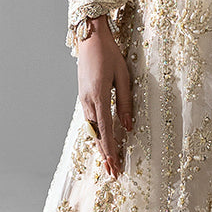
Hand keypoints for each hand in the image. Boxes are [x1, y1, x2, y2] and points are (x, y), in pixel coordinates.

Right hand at [77, 17, 132, 177]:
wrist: (89, 37)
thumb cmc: (109, 54)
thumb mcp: (123, 77)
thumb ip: (125, 102)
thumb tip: (128, 127)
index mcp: (98, 96)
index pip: (106, 129)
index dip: (111, 149)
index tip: (116, 165)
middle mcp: (87, 101)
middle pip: (96, 135)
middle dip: (105, 155)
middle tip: (113, 173)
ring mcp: (83, 100)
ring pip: (92, 130)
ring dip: (100, 147)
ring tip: (108, 164)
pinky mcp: (83, 97)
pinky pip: (89, 121)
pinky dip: (96, 136)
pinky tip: (100, 143)